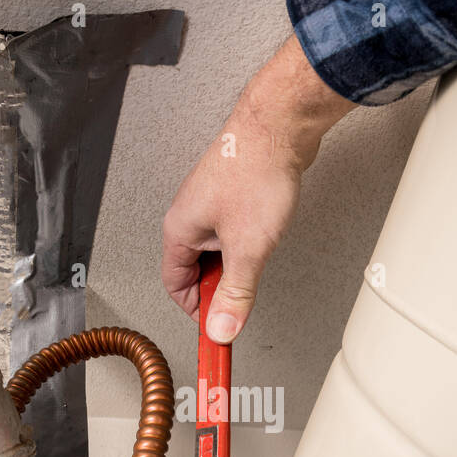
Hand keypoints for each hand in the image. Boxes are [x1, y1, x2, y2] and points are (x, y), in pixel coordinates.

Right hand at [162, 35, 354, 343]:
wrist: (280, 126)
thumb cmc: (256, 171)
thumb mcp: (248, 249)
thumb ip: (235, 294)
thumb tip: (223, 328)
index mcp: (180, 230)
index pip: (176, 287)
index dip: (197, 312)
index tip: (216, 330)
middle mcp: (189, 216)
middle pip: (196, 271)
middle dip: (220, 289)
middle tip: (242, 301)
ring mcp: (211, 203)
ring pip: (216, 251)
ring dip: (236, 266)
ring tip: (258, 261)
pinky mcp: (233, 195)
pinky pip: (232, 233)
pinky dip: (247, 246)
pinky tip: (265, 240)